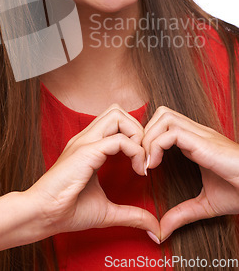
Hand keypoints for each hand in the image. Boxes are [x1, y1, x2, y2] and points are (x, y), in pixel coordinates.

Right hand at [27, 104, 159, 238]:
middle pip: (117, 110)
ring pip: (118, 115)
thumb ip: (131, 214)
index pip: (116, 121)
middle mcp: (86, 138)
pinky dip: (136, 151)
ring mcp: (85, 142)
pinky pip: (119, 140)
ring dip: (137, 134)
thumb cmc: (67, 211)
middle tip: (144, 157)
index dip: (135, 137)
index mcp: (89, 146)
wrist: (42, 215)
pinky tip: (138, 171)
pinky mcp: (85, 152)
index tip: (143, 167)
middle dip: (138, 129)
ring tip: (141, 161)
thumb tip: (154, 227)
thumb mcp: (107, 211)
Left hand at [142, 106, 238, 241]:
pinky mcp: (203, 142)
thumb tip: (162, 231)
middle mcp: (196, 133)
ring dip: (149, 137)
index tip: (143, 165)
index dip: (149, 138)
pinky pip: (172, 132)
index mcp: (195, 142)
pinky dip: (156, 145)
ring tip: (147, 162)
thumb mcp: (205, 204)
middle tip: (140, 159)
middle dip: (145, 132)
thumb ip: (182, 214)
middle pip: (161, 113)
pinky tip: (154, 165)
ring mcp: (200, 134)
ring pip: (164, 116)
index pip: (164, 124)